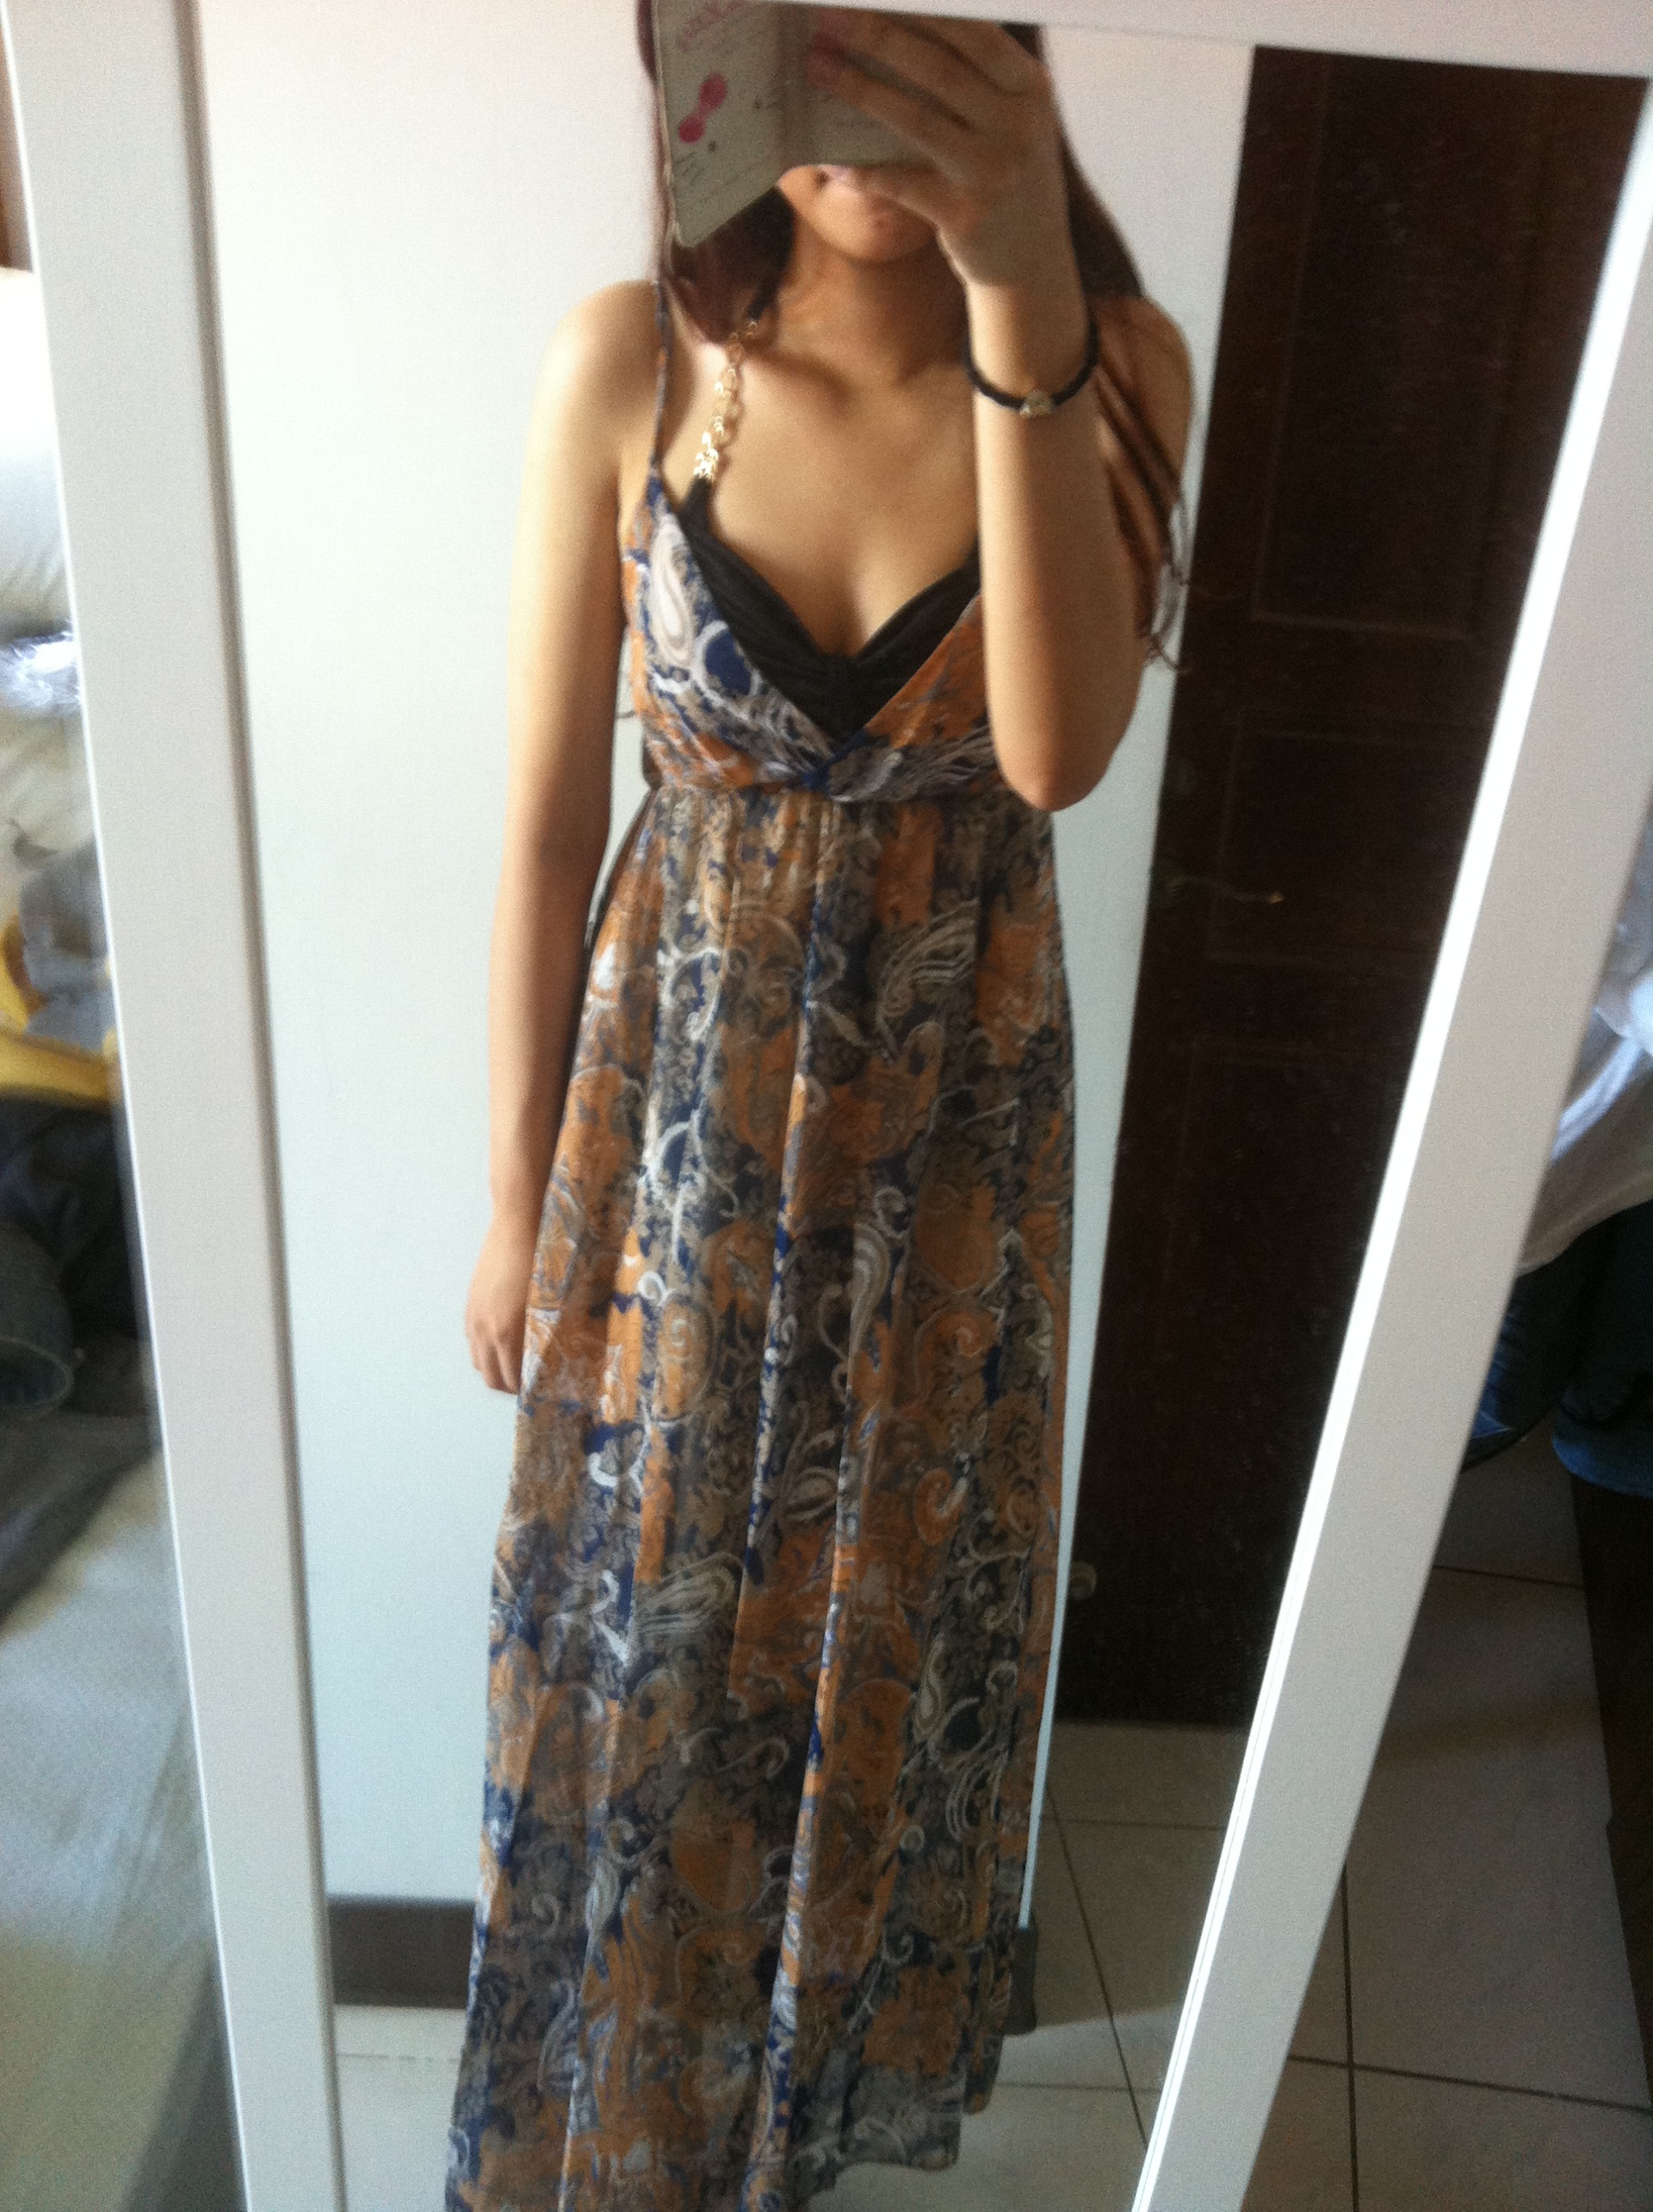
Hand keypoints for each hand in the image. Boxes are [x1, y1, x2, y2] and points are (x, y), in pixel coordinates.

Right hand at [465, 1211, 538, 1393]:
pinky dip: (485, 1350)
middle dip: (509, 1386)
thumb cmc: (544, 1261)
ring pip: (478, 1361)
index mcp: (508, 1333)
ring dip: (494, 1369)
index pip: (511, 1380)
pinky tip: (502, 1343)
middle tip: (529, 1386)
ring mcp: (474, 1317)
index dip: (526, 1391)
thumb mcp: (552, 1303)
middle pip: (490, 1377)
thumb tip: (551, 1360)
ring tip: (515, 1367)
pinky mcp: (471, 1305)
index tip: (542, 1391)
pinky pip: (472, 1341)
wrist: (517, 1226)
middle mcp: (485, 1330)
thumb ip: (545, 1335)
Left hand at [804, 10, 1076, 297]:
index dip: (922, 8)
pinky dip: (862, 168)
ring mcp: (994, 174)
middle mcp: (1019, 126)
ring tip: (818, 65)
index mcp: (1031, 88)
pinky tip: (829, 153)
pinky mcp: (966, 218)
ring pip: (915, 119)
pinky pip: (901, 183)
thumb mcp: (1010, 119)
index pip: (975, 32)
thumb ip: (972, 78)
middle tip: (827, 17)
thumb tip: (892, 32)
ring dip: (859, 88)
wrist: (1034, 264)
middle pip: (938, 68)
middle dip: (877, 36)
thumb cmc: (1007, 177)